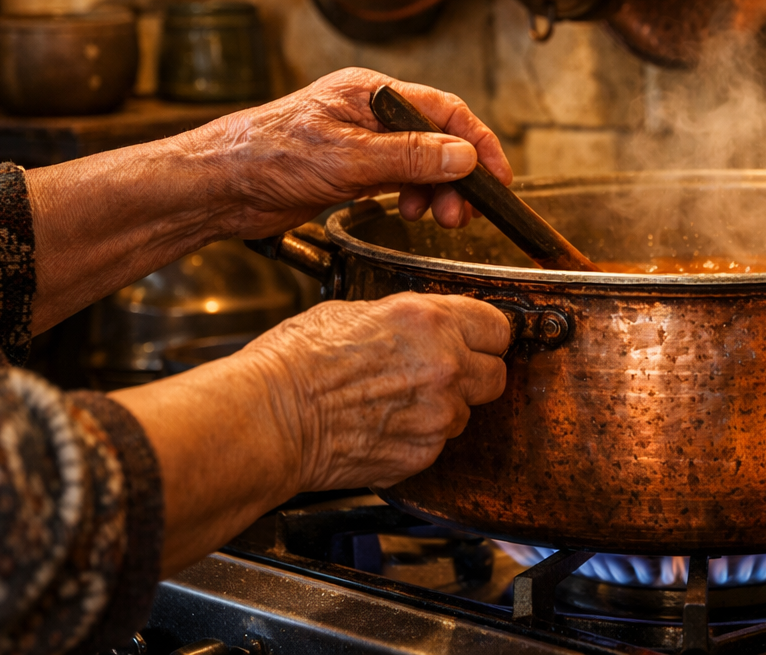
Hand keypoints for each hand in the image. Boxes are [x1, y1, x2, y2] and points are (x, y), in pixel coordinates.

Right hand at [112, 290, 510, 575]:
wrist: (268, 418)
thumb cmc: (295, 362)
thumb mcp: (354, 312)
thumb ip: (406, 319)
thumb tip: (423, 325)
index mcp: (430, 321)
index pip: (497, 328)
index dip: (485, 336)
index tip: (477, 341)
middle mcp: (444, 365)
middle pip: (495, 375)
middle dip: (474, 374)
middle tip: (443, 374)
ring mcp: (436, 414)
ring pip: (466, 413)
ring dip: (444, 409)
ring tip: (396, 402)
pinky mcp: (420, 454)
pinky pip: (437, 445)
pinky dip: (419, 438)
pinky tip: (383, 425)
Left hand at [183, 66, 512, 235]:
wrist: (217, 186)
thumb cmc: (267, 158)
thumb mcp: (349, 159)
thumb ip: (411, 158)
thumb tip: (463, 157)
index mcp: (371, 92)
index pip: (445, 110)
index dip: (478, 143)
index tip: (498, 177)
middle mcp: (369, 111)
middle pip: (436, 138)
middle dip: (457, 176)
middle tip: (461, 213)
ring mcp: (359, 139)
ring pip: (419, 161)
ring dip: (435, 190)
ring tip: (436, 218)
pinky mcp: (348, 166)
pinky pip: (397, 176)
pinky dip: (412, 195)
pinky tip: (409, 211)